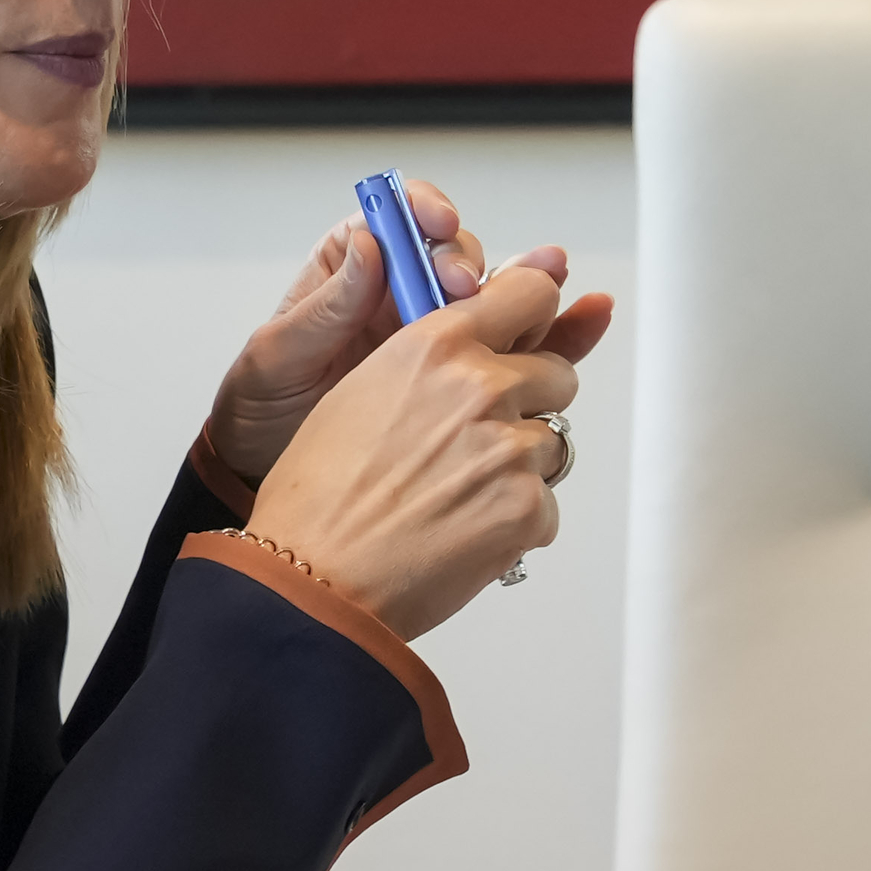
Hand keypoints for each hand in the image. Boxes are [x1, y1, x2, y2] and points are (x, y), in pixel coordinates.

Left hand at [204, 178, 612, 488]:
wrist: (276, 485)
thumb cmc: (263, 412)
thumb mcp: (277, 357)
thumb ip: (324, 307)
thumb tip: (368, 247)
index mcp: (354, 271)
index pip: (400, 219)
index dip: (427, 213)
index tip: (439, 225)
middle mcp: (404, 295)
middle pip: (459, 256)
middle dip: (471, 264)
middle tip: (466, 288)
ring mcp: (441, 337)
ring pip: (499, 299)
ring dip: (531, 289)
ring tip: (554, 284)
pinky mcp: (470, 379)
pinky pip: (521, 349)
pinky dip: (558, 332)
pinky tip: (586, 317)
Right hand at [244, 256, 602, 642]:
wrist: (313, 577)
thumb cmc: (321, 496)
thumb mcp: (363, 391)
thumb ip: (434, 361)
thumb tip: (477, 350)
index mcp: (437, 345)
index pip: (531, 293)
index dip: (537, 314)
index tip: (536, 331)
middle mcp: (481, 386)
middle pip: (557, 376)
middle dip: (529, 405)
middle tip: (475, 446)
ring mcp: (510, 446)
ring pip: (552, 445)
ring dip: (520, 468)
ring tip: (454, 496)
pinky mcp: (527, 505)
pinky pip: (547, 504)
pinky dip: (516, 523)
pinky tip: (462, 532)